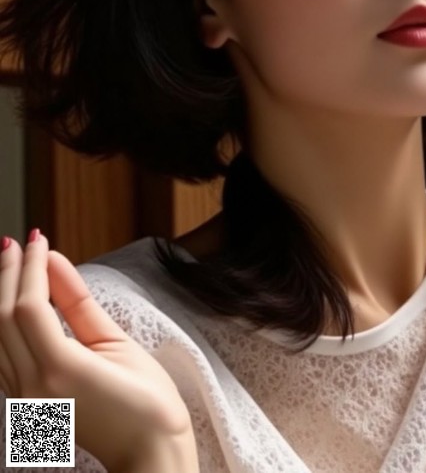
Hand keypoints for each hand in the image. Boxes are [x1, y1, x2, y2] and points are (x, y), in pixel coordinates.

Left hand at [0, 233, 194, 471]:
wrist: (147, 455)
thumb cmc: (146, 401)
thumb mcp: (117, 342)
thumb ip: (78, 301)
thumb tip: (55, 260)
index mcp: (61, 369)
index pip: (29, 306)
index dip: (29, 266)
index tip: (37, 237)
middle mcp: (33, 387)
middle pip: (3, 319)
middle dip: (7, 274)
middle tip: (14, 241)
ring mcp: (25, 401)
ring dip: (1, 295)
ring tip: (9, 261)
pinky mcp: (26, 405)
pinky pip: (3, 356)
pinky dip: (4, 322)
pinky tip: (13, 299)